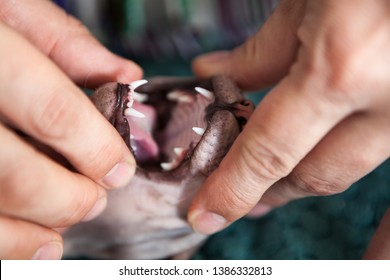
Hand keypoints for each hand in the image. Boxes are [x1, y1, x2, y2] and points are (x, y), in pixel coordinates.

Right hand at [0, 0, 141, 258]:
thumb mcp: (7, 3)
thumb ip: (64, 41)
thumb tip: (125, 76)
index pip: (52, 110)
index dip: (95, 148)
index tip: (119, 171)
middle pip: (14, 175)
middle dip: (66, 199)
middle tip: (94, 201)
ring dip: (27, 234)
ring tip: (60, 234)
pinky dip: (1, 245)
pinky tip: (25, 245)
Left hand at [189, 0, 389, 257]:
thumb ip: (263, 50)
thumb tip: (217, 75)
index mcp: (342, 67)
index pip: (270, 153)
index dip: (232, 191)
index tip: (205, 215)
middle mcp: (389, 99)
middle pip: (317, 175)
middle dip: (270, 192)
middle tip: (236, 196)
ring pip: (348, 163)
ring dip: (302, 172)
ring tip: (268, 177)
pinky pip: (373, 142)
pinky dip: (335, 148)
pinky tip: (310, 141)